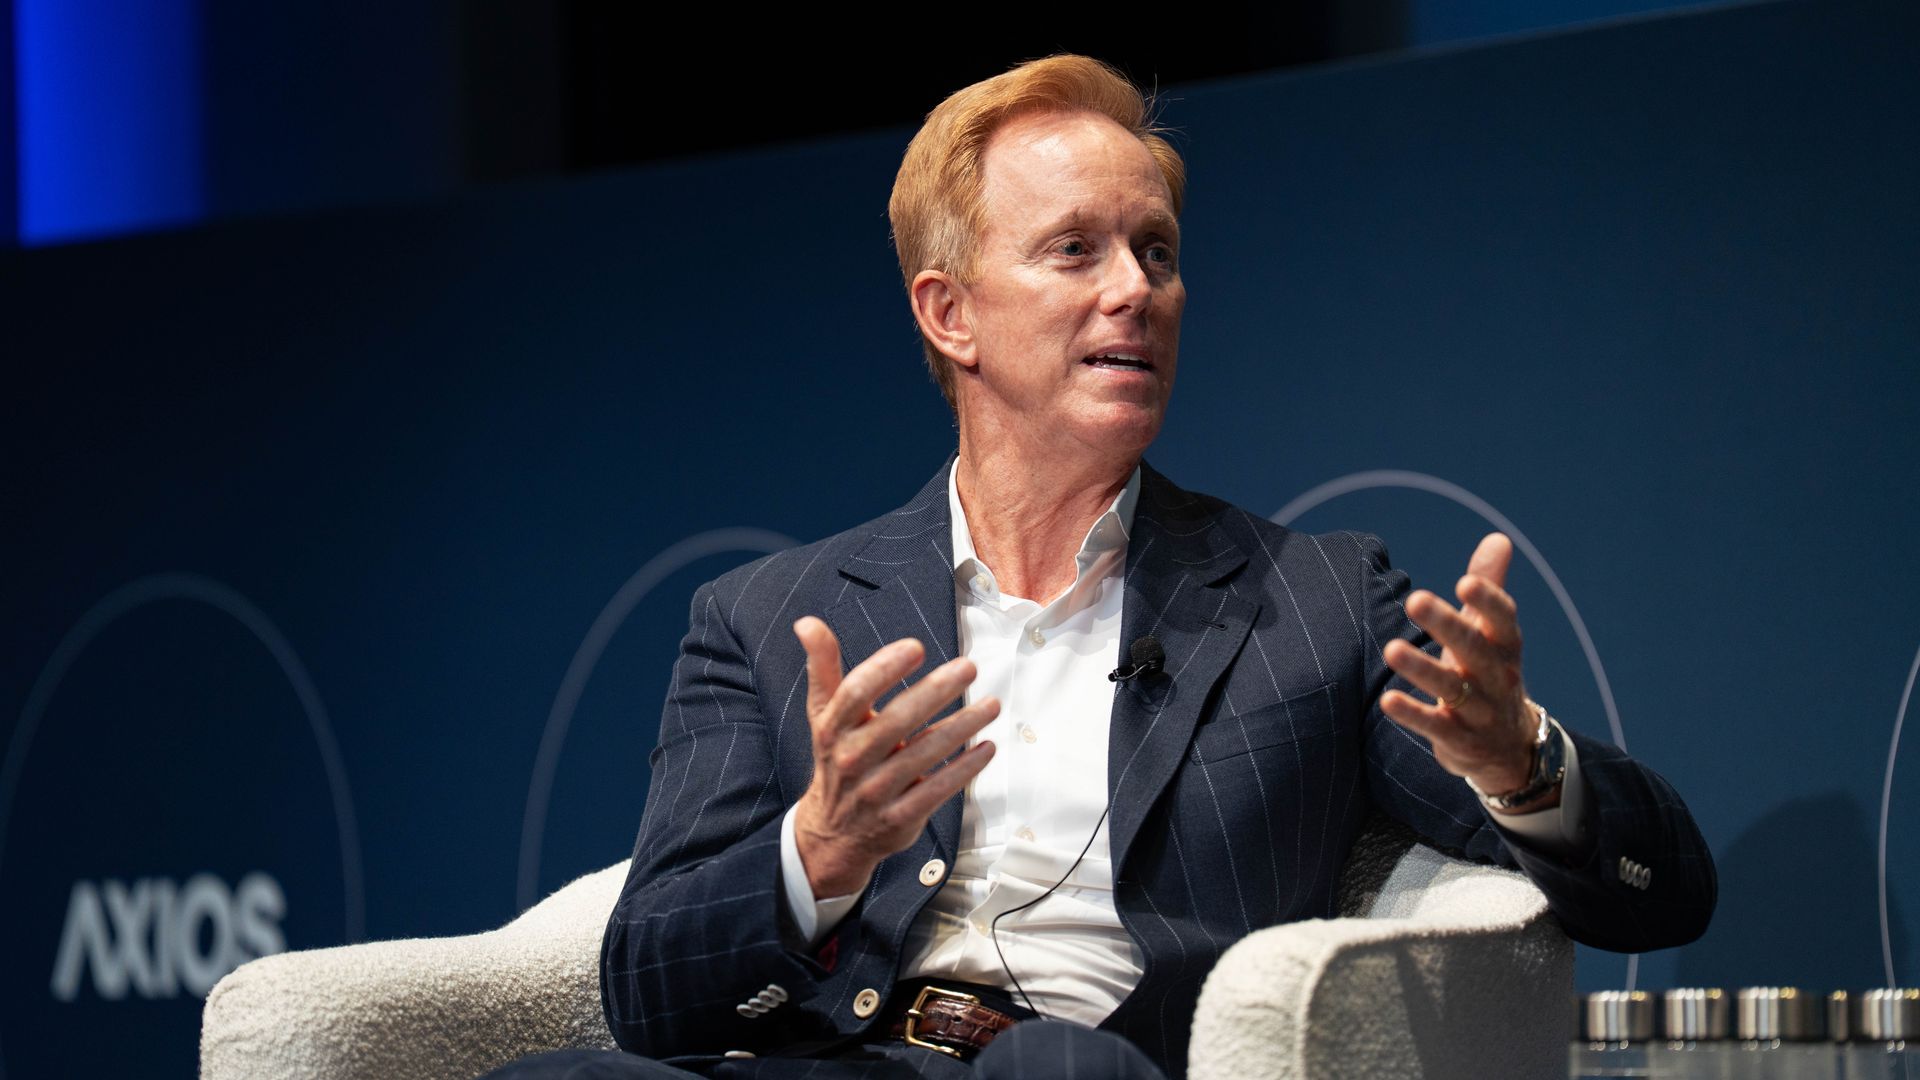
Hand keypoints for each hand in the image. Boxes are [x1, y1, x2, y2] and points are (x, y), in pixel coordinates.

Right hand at [790, 616, 998, 896]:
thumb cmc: (837, 758)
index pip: (855, 693)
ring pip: (923, 753)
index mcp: (833, 728)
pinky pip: (937, 789)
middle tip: (968, 668)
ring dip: (961, 726)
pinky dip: (964, 768)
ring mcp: (875, 790)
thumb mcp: (824, 713)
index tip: (915, 647)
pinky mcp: (899, 817)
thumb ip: (823, 666)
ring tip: (991, 704)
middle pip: (896, 720)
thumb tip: (807, 622)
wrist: (833, 832)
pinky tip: (986, 747)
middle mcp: (851, 758)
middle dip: (935, 691)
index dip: (884, 668)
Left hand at [1380, 533, 1553, 810]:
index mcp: (1505, 645)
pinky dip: (1413, 714)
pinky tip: (1387, 699)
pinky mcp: (1460, 740)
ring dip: (1423, 669)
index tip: (1465, 581)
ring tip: (1392, 649)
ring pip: (1453, 688)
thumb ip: (1491, 586)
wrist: (1507, 747)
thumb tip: (1498, 538)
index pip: (1503, 620)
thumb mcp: (1493, 633)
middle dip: (1447, 625)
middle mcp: (1498, 676)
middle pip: (1474, 649)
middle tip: (1415, 599)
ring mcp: (1481, 710)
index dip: (1488, 601)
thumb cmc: (1489, 672)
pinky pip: (1436, 726)